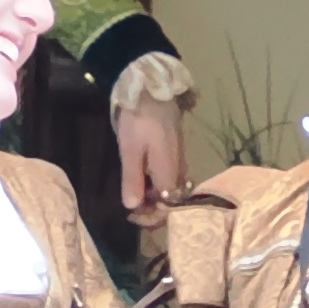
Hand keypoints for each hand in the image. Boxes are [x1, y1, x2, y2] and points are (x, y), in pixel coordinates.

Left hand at [111, 91, 187, 218]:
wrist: (152, 89)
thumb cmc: (139, 120)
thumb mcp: (130, 151)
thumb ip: (132, 180)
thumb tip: (132, 207)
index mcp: (169, 174)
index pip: (166, 209)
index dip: (150, 218)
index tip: (130, 216)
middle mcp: (179, 171)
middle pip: (170, 201)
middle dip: (151, 209)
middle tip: (129, 208)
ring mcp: (179, 160)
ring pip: (169, 189)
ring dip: (152, 197)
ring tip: (133, 194)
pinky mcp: (175, 151)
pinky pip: (168, 177)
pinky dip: (155, 184)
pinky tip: (141, 178)